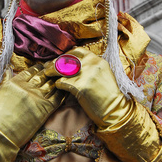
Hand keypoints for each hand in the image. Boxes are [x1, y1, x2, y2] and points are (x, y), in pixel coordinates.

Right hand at [0, 64, 64, 146]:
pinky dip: (62, 92)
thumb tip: (8, 68)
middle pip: (43, 76)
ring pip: (52, 84)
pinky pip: (58, 97)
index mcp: (16, 82)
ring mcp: (38, 97)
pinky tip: (64, 90)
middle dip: (50, 71)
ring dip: (57, 80)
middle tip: (56, 69)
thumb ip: (6, 79)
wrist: (0, 133)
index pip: (31, 71)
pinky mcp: (46, 109)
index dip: (39, 68)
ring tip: (61, 77)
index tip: (43, 67)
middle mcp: (29, 87)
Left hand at [45, 47, 161, 161]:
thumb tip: (72, 63)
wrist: (115, 110)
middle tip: (47, 67)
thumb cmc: (107, 95)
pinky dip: (57, 84)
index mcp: (97, 60)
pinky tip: (58, 87)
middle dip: (55, 62)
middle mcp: (92, 64)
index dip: (66, 55)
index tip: (60, 60)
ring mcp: (86, 74)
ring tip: (46, 74)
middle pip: (67, 58)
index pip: (77, 51)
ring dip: (51, 71)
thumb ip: (90, 66)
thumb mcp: (102, 74)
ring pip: (61, 68)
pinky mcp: (80, 86)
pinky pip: (61, 82)